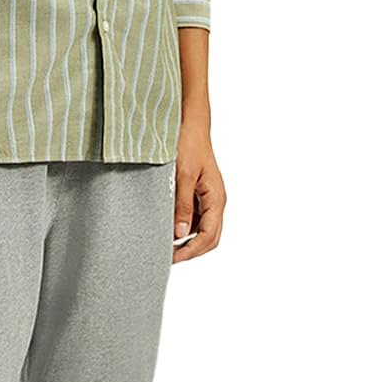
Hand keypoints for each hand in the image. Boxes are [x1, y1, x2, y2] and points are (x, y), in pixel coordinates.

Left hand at [171, 121, 224, 263]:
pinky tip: (168, 225)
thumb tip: (181, 233)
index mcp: (216, 198)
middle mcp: (215, 200)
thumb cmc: (189, 143)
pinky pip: (195, 216)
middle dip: (190, 250)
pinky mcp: (199, 192)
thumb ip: (183, 205)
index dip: (191, 251)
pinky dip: (184, 225)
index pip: (209, 236)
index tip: (173, 258)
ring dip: (187, 239)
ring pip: (202, 228)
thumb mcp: (183, 175)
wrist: (190, 123)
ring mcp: (208, 197)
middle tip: (168, 256)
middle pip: (208, 237)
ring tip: (165, 243)